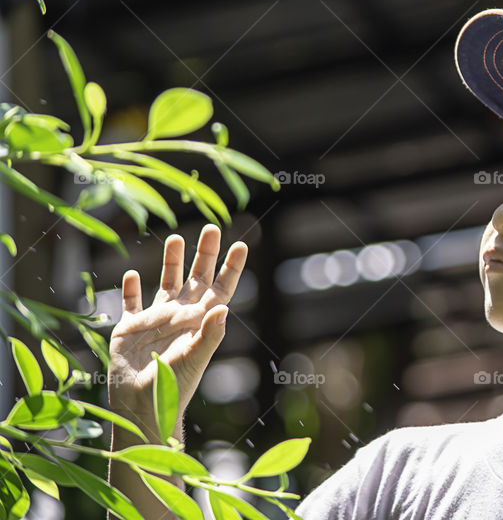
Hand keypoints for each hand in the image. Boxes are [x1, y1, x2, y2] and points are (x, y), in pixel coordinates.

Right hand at [107, 224, 247, 431]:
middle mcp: (181, 315)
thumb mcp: (195, 358)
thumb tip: (223, 307)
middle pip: (196, 277)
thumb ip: (209, 333)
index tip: (242, 244)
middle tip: (212, 228)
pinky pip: (130, 304)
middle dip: (204, 254)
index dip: (231, 267)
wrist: (141, 406)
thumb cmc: (174, 386)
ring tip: (175, 237)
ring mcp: (155, 320)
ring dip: (170, 262)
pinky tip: (131, 274)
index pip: (221, 288)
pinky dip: (129, 289)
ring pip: (165, 283)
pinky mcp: (130, 329)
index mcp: (201, 321)